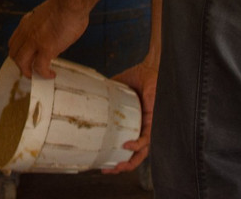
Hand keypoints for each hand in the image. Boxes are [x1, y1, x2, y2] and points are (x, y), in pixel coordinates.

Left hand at [7, 0, 88, 78]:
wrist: (71, 3)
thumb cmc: (66, 6)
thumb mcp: (46, 16)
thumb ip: (44, 28)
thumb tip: (51, 37)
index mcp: (26, 23)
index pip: (14, 42)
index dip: (19, 53)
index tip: (27, 58)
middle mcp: (27, 32)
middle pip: (14, 54)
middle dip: (21, 65)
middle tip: (32, 70)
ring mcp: (35, 41)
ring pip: (22, 63)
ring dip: (28, 72)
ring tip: (39, 76)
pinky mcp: (46, 49)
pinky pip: (40, 67)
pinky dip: (44, 74)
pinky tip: (52, 74)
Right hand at [101, 57, 157, 172]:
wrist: (150, 69)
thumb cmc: (137, 77)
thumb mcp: (116, 89)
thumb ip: (104, 94)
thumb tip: (86, 94)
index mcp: (132, 123)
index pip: (125, 145)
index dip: (115, 155)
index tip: (101, 162)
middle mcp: (141, 128)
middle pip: (134, 154)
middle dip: (121, 166)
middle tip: (107, 170)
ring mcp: (148, 126)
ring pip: (142, 152)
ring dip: (130, 162)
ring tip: (117, 167)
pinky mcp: (154, 122)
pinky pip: (147, 139)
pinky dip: (137, 144)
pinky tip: (126, 146)